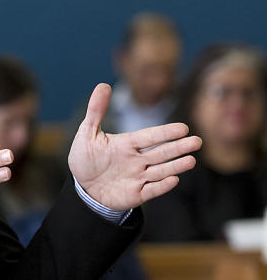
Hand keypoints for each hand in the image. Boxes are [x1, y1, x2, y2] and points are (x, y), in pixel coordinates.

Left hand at [68, 83, 201, 209]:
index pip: (149, 137)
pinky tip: (173, 179)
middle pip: (161, 153)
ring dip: (175, 166)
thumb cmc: (86, 158)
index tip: (183, 128)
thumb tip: (103, 85)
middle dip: (178, 148)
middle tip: (197, 141)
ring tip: (191, 160)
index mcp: (127, 144)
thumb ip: (96, 111)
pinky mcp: (136, 194)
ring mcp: (138, 177)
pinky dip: (162, 186)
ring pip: (161, 171)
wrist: (82, 187)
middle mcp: (137, 160)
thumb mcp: (87, 134)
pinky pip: (151, 190)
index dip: (165, 133)